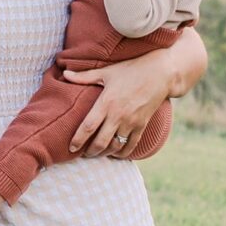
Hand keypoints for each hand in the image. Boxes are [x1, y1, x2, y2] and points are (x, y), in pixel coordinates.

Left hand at [63, 28, 206, 156]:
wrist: (161, 74)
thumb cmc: (131, 70)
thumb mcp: (107, 71)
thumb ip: (84, 76)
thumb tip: (64, 73)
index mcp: (106, 102)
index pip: (88, 126)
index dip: (78, 140)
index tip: (71, 148)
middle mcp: (118, 115)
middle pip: (101, 141)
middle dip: (90, 152)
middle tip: (83, 155)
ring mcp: (131, 122)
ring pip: (115, 146)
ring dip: (105, 153)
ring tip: (98, 154)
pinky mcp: (142, 125)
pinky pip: (131, 145)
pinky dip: (122, 153)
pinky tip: (116, 154)